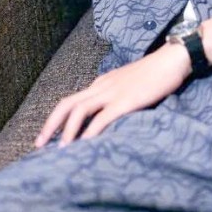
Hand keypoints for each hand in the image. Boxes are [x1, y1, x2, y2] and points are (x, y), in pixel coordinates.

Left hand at [34, 43, 191, 148]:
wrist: (172, 60)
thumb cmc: (156, 73)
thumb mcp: (129, 83)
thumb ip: (117, 96)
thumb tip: (110, 114)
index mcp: (101, 83)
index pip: (72, 101)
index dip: (56, 119)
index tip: (48, 136)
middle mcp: (101, 87)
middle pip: (67, 104)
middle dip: (51, 125)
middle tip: (39, 145)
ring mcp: (112, 92)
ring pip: (79, 110)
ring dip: (67, 132)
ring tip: (60, 152)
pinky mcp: (126, 100)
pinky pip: (102, 118)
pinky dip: (90, 132)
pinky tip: (85, 146)